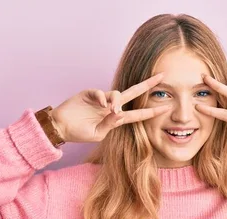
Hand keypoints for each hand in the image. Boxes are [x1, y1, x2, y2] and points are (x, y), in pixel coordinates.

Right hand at [51, 73, 171, 142]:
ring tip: (110, 109)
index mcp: (115, 119)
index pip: (137, 115)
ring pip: (117, 93)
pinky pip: (100, 92)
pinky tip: (101, 103)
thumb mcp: (97, 134)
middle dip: (147, 85)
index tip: (165, 108)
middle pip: (133, 94)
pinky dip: (102, 96)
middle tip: (161, 76)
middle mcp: (111, 107)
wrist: (60, 127)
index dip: (151, 112)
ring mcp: (101, 100)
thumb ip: (110, 124)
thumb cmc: (79, 133)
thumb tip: (119, 113)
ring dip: (117, 100)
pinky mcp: (90, 94)